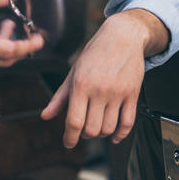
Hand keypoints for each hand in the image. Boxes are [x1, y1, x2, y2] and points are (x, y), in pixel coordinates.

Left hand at [40, 11, 149, 147]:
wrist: (123, 36)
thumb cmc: (96, 52)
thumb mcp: (74, 72)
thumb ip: (60, 96)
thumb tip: (46, 115)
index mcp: (81, 85)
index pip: (74, 122)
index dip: (69, 138)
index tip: (68, 143)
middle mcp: (100, 90)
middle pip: (91, 130)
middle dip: (85, 135)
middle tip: (83, 130)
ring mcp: (118, 93)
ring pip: (108, 128)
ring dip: (101, 134)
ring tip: (98, 126)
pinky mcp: (133, 94)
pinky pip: (127, 123)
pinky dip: (120, 135)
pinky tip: (114, 135)